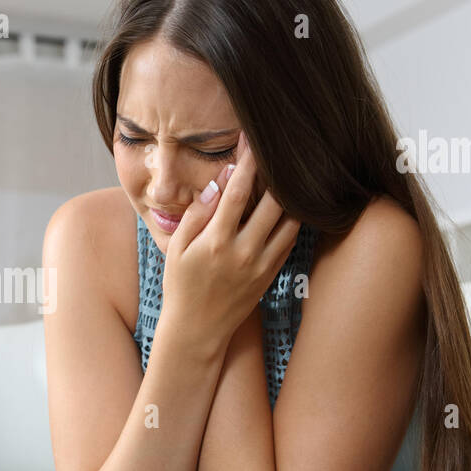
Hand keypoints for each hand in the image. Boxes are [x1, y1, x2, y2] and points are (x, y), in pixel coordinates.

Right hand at [159, 131, 300, 352]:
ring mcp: (261, 264)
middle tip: (279, 151)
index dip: (247, 161)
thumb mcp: (177, 248)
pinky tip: (289, 202)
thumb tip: (218, 182)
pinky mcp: (271, 274)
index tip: (252, 139)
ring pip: (289, 219)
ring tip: (288, 174)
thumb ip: (198, 214)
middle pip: (272, 201)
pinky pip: (290, 238)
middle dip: (276, 172)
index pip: (237, 192)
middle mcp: (243, 252)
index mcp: (216, 242)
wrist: (197, 331)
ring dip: (290, 194)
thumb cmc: (180, 286)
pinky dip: (293, 217)